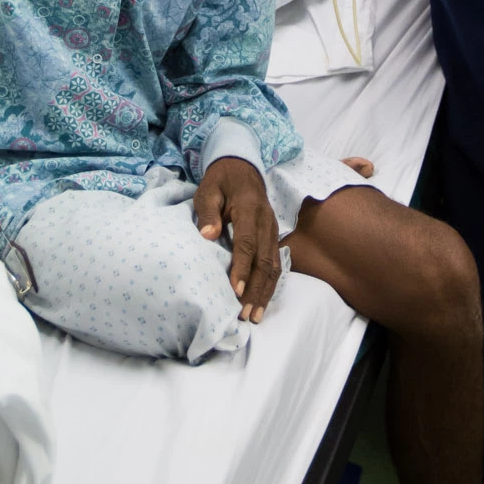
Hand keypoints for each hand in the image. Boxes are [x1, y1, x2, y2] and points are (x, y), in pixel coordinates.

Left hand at [193, 157, 281, 322]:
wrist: (242, 167)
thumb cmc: (221, 181)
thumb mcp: (207, 189)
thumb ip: (207, 212)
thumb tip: (208, 236)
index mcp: (250, 209)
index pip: (247, 243)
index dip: (242, 268)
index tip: (234, 291)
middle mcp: (267, 221)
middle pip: (265, 261)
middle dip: (255, 290)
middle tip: (244, 314)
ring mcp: (273, 230)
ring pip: (274, 266)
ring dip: (265, 292)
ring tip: (254, 315)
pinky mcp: (274, 236)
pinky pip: (276, 263)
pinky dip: (270, 285)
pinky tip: (262, 301)